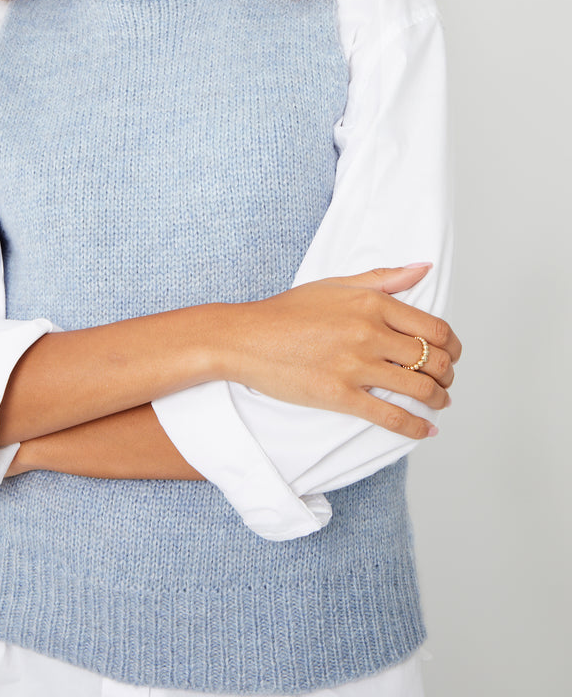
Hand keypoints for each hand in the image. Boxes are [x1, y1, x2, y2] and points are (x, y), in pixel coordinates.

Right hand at [223, 265, 461, 439]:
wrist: (246, 338)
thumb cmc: (288, 311)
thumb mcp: (336, 284)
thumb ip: (384, 278)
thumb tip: (423, 269)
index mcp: (372, 303)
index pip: (434, 328)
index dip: (452, 346)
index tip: (451, 354)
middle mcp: (369, 333)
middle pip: (433, 360)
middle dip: (448, 374)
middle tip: (446, 381)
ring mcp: (355, 366)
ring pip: (419, 389)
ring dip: (438, 400)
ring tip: (439, 402)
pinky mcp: (340, 396)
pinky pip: (390, 416)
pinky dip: (415, 427)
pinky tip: (426, 431)